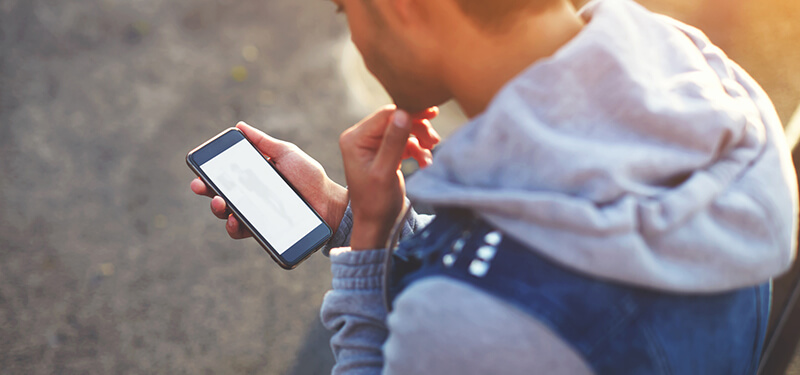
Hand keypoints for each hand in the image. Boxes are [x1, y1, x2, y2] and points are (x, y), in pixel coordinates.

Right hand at [190, 122, 348, 239]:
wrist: (329, 202)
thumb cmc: (309, 177)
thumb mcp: (286, 154)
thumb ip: (264, 142)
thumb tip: (239, 126)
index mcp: (254, 178)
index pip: (225, 176)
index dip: (209, 175)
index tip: (198, 172)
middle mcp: (252, 197)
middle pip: (221, 195)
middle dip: (206, 191)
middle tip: (201, 187)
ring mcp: (256, 215)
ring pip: (227, 215)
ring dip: (218, 209)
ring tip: (221, 203)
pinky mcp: (264, 231)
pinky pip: (243, 232)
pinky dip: (234, 228)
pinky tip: (234, 221)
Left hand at [339, 105, 439, 249]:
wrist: (376, 224)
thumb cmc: (376, 202)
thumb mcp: (385, 172)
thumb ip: (394, 142)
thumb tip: (403, 113)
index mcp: (355, 139)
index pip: (385, 115)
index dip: (410, 112)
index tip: (432, 113)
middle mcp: (361, 138)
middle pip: (395, 119)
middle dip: (417, 127)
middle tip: (434, 140)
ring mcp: (373, 144)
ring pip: (403, 129)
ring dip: (420, 138)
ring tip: (431, 150)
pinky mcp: (384, 152)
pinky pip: (405, 141)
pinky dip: (417, 149)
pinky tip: (424, 161)